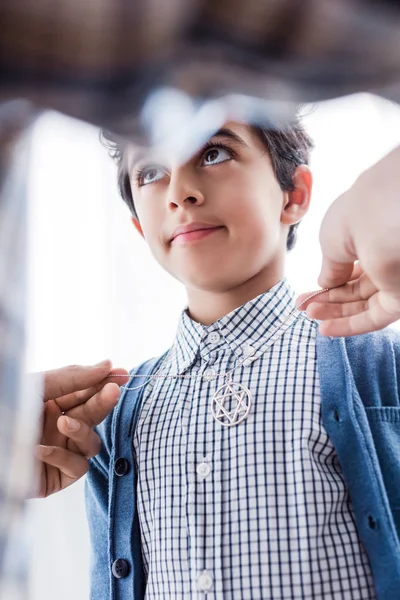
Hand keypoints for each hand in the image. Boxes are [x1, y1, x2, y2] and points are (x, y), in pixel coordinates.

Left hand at [34, 360, 128, 497]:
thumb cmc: (6, 408)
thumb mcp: (38, 387)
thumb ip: (73, 378)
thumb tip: (108, 364)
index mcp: (53, 402)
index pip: (86, 391)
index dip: (105, 382)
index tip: (122, 373)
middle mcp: (59, 426)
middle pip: (93, 415)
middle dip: (103, 402)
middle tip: (113, 391)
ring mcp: (60, 451)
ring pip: (91, 442)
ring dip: (81, 431)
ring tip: (63, 424)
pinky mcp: (57, 478)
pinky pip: (77, 467)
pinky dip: (62, 457)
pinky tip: (40, 450)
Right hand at [299, 145, 399, 335]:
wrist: (385, 213)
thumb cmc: (358, 214)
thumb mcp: (331, 240)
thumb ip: (329, 267)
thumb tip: (325, 283)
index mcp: (371, 234)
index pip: (349, 265)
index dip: (327, 282)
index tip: (306, 294)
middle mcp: (385, 256)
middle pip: (355, 288)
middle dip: (328, 300)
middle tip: (304, 308)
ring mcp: (395, 278)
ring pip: (364, 305)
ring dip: (335, 313)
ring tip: (310, 316)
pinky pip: (374, 318)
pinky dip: (350, 326)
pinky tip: (326, 329)